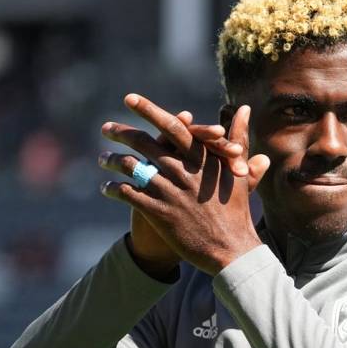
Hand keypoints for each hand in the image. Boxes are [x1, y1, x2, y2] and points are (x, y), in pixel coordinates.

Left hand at [121, 107, 247, 278]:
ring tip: (102, 159)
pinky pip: (128, 194)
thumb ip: (238, 137)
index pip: (172, 126)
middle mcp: (183, 171)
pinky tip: (106, 187)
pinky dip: (113, 188)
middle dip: (121, 133)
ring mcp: (169, 192)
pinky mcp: (159, 213)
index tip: (130, 98)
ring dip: (113, 161)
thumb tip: (244, 108)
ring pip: (132, 167)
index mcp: (201, 158)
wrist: (231, 249)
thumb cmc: (236, 208)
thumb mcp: (238, 171)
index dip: (149, 110)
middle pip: (144, 144)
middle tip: (105, 127)